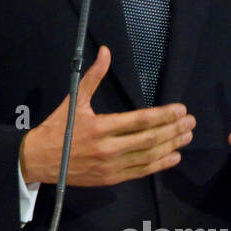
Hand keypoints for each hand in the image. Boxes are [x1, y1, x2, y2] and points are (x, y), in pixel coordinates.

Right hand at [20, 46, 194, 186]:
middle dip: (173, 130)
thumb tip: (105, 52)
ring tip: (187, 137)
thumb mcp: (74, 100)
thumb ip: (93, 76)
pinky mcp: (111, 179)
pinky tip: (173, 156)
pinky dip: (159, 164)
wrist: (39, 160)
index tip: (180, 109)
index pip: (140, 120)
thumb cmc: (57, 128)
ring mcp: (110, 166)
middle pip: (149, 139)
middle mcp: (108, 148)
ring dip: (171, 146)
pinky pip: (140, 171)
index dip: (163, 115)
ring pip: (148, 157)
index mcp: (100, 127)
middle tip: (191, 122)